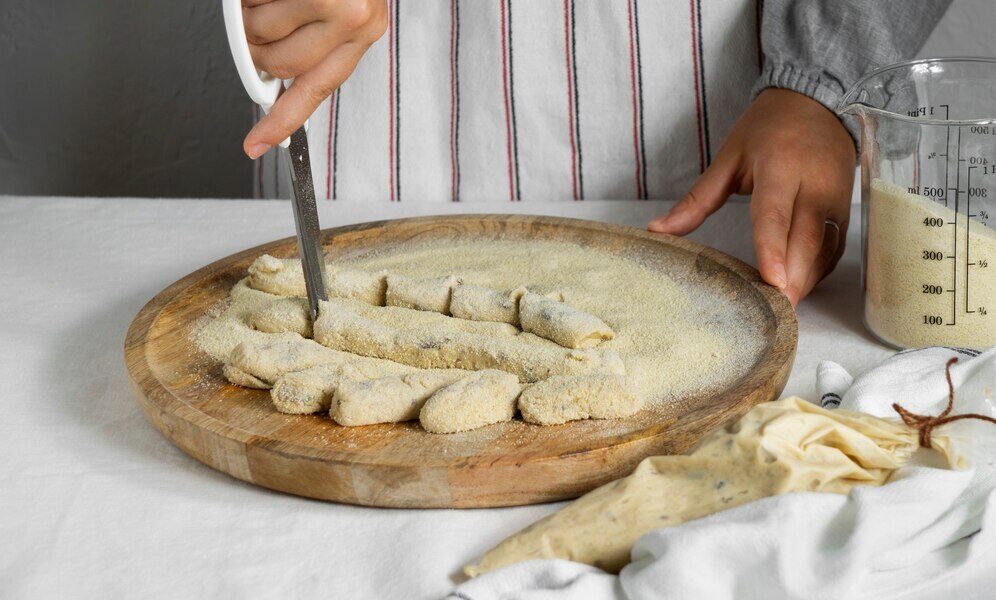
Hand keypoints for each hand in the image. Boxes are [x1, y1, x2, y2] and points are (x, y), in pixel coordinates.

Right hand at [240, 0, 387, 157]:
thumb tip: (274, 77)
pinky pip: (253, 2)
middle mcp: (352, 18)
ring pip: (260, 31)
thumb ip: (315, 44)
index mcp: (361, 31)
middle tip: (255, 27)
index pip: (316, 91)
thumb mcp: (344, 10)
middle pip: (279, 63)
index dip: (282, 121)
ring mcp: (332, 1)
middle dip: (256, 48)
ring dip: (249, 14)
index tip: (258, 144)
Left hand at [648, 88, 855, 305]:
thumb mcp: (729, 157)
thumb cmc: (769, 128)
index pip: (776, 215)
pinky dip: (817, 273)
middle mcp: (815, 185)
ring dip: (806, 282)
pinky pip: (833, 250)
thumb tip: (657, 230)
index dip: (773, 249)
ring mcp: (836, 200)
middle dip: (793, 280)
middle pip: (807, 240)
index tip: (771, 281)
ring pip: (825, 250)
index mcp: (781, 167)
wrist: (820, 101)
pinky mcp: (846, 211)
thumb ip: (697, 199)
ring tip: (783, 310)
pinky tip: (797, 289)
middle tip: (774, 313)